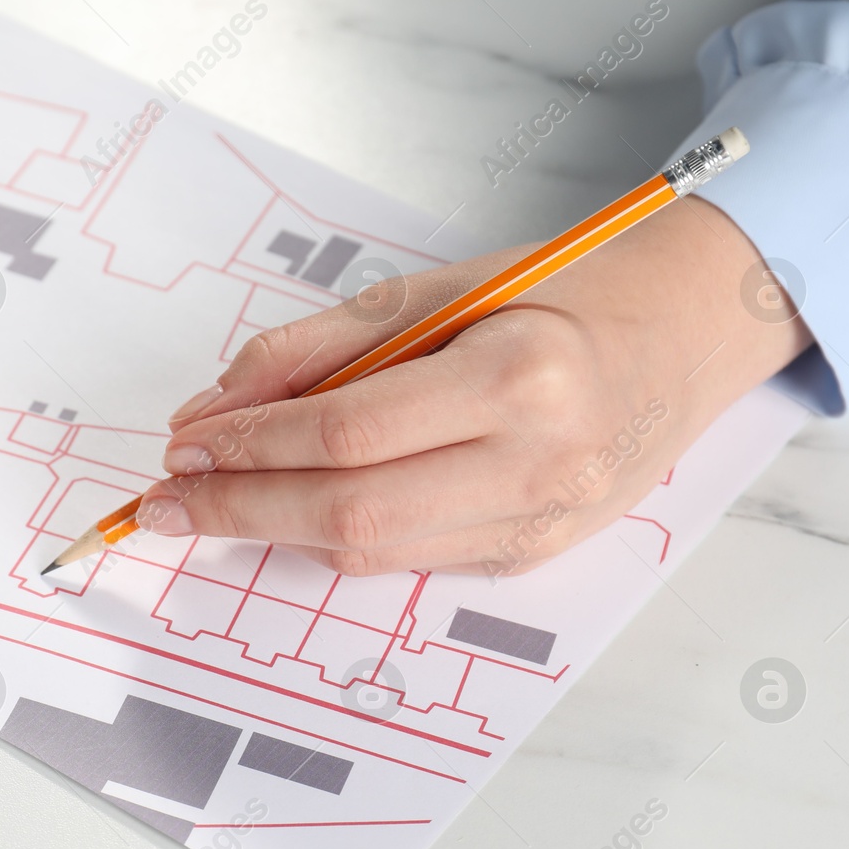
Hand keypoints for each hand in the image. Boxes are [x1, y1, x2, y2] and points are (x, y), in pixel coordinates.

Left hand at [136, 196, 812, 576]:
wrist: (683, 337)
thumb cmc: (561, 293)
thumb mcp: (440, 289)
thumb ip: (323, 346)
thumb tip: (215, 407)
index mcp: (521, 375)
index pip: (349, 432)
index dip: (251, 445)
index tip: (181, 443)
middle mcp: (540, 464)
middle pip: (351, 512)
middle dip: (239, 511)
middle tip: (165, 502)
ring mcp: (543, 523)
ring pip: (373, 551)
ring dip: (276, 532)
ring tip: (211, 502)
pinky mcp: (534, 555)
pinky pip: (408, 558)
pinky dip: (338, 535)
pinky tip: (295, 508)